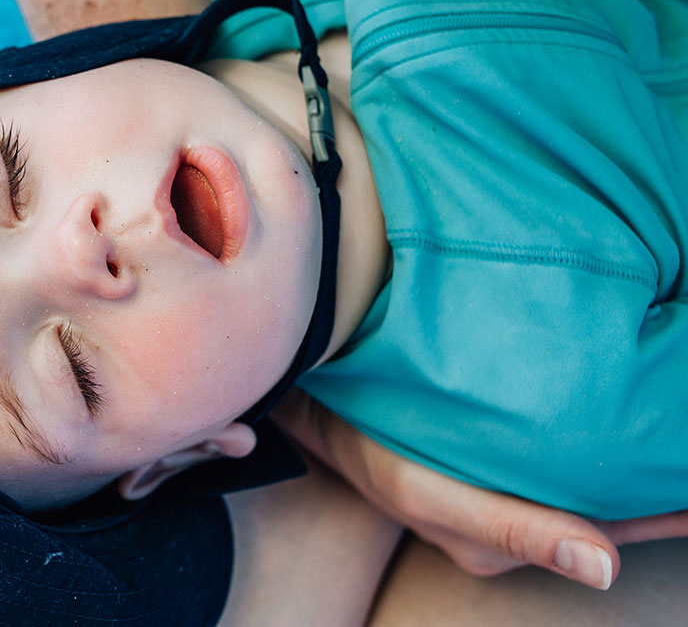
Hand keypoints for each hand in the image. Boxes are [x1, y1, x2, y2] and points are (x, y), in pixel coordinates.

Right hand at [275, 390, 687, 589]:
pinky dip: (595, 434)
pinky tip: (617, 406)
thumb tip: (608, 569)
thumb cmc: (374, 453)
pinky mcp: (496, 457)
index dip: (667, 509)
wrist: (322, 409)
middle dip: (661, 480)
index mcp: (517, 540)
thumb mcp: (433, 495)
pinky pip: (560, 451)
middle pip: (613, 506)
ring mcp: (509, 488)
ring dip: (634, 452)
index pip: (618, 532)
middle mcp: (521, 517)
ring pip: (590, 474)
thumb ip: (516, 529)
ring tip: (678, 423)